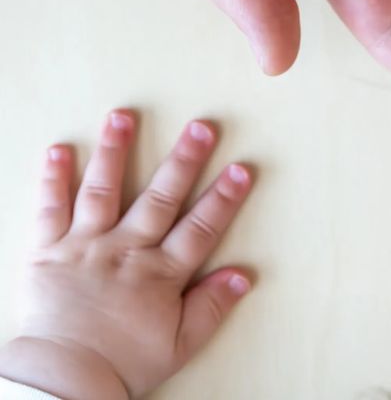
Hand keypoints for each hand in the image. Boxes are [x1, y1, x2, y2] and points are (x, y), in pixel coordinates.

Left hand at [0, 111, 252, 398]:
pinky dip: (54, 179)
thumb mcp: (178, 345)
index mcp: (159, 274)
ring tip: (122, 116)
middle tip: (202, 127)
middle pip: (160, 199)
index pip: (200, 229)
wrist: (60, 384)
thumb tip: (244, 274)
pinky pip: (51, 210)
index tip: (242, 168)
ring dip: (115, 152)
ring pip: (103, 192)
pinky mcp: (47, 251)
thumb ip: (212, 307)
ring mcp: (85, 247)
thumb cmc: (120, 366)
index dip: (224, 198)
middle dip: (184, 162)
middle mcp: (125, 252)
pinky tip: (60, 149)